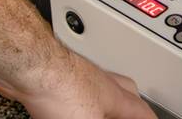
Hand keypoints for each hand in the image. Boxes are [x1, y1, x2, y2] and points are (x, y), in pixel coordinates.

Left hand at [0, 48, 156, 118]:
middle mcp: (102, 83)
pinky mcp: (58, 80)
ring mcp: (80, 78)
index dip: (149, 118)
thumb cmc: (61, 89)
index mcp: (116, 96)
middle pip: (127, 90)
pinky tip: (66, 112)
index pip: (142, 111)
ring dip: (106, 102)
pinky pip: (78, 92)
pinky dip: (81, 103)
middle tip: (134, 113)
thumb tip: (107, 117)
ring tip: (102, 112)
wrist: (31, 67)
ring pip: (103, 89)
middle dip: (133, 104)